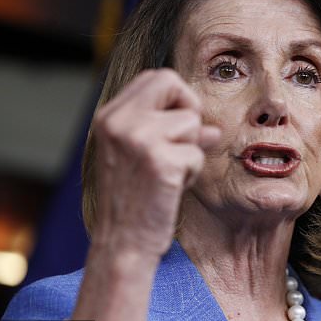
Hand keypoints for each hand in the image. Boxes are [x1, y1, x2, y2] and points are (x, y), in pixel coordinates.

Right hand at [91, 68, 219, 256]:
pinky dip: (193, 171)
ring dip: (191, 149)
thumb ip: (172, 133)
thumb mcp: (144, 158)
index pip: (154, 77)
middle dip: (188, 108)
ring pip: (190, 121)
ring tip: (172, 173)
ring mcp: (137, 139)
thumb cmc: (134, 201)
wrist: (123, 243)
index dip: (176, 96)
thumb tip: (211, 129)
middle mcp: (118, 122)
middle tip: (184, 140)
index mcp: (109, 117)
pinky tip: (173, 187)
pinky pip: (197, 152)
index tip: (178, 123)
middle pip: (170, 80)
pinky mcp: (159, 161)